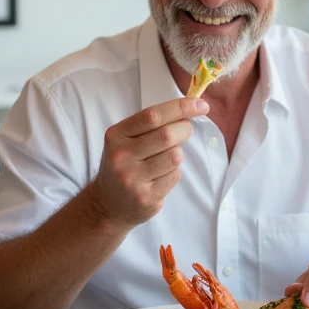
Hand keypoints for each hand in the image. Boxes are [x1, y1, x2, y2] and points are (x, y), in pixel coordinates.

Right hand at [91, 97, 207, 227]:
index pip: (153, 116)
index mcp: (116, 135)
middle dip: (184, 129)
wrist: (107, 204)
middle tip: (185, 130)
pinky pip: (174, 176)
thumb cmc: (124, 165)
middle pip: (167, 135)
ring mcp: (132, 178)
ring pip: (175, 156)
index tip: (201, 104)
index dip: (180, 107)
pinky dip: (173, 173)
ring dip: (177, 154)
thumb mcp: (126, 140)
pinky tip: (159, 177)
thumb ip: (152, 125)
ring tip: (164, 159)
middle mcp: (121, 156)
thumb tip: (190, 108)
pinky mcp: (146, 197)